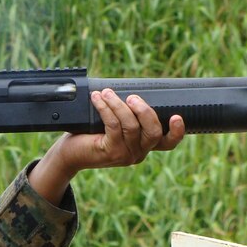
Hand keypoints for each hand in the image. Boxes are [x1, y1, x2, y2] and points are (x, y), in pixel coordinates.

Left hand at [28, 89, 185, 204]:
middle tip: (131, 97)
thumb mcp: (114, 125)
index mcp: (144, 146)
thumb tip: (132, 90)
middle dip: (144, 110)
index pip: (167, 143)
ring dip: (118, 104)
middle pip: (153, 132)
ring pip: (130, 126)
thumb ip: (127, 115)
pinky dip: (106, 108)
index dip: (177, 131)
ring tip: (106, 93)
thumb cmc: (92, 135)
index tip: (176, 116)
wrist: (70, 153)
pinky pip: (113, 126)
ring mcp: (125, 155)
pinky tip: (97, 99)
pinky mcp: (110, 152)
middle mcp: (138, 153)